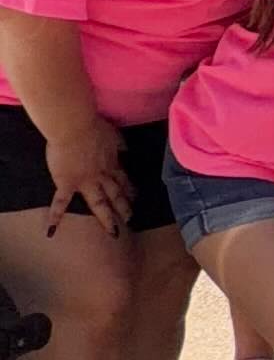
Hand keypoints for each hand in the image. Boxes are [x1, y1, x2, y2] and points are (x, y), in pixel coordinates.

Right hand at [40, 120, 131, 239]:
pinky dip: (56, 215)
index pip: (123, 179)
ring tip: (114, 233)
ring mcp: (85, 182)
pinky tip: (52, 230)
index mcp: (110, 163)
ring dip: (107, 218)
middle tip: (131, 218)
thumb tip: (126, 151)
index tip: (135, 197)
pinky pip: (61, 202)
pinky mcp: (67, 184)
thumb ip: (119, 144)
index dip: (130, 189)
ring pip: (99, 204)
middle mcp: (101, 176)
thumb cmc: (93, 126)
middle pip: (115, 194)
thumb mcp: (113, 134)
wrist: (75, 127)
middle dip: (124, 207)